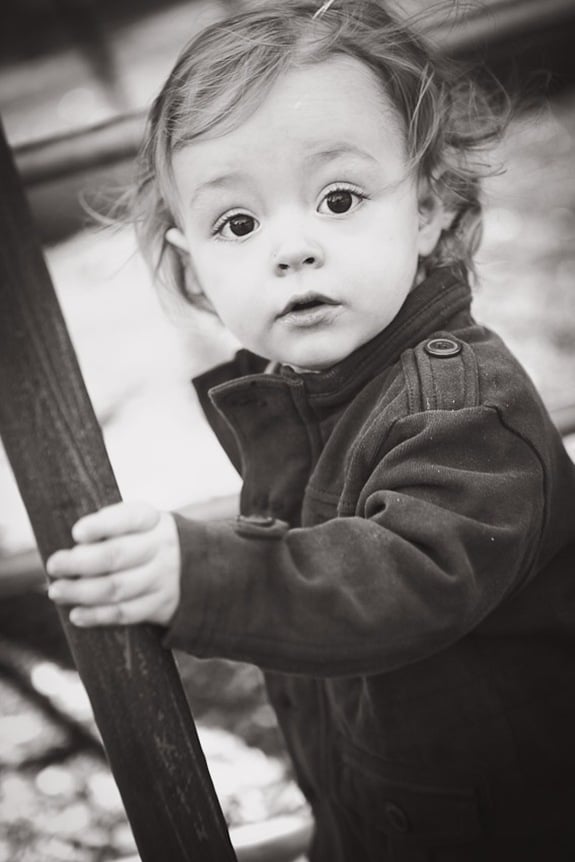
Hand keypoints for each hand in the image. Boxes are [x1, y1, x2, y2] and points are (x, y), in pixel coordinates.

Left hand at [46, 502, 180, 627]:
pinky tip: (77, 615)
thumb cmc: (147, 542)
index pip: (128, 518)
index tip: (76, 533)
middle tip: (54, 565)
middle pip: (117, 556)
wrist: (195, 568)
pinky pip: (126, 613)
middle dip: (79, 562)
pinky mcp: (161, 605)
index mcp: (152, 520)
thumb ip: (109, 530)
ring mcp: (163, 578)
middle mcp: (161, 547)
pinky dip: (98, 615)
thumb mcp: (139, 525)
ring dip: (82, 592)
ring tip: (57, 591)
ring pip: (117, 588)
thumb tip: (67, 550)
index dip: (102, 526)